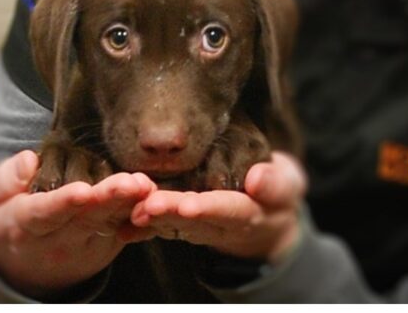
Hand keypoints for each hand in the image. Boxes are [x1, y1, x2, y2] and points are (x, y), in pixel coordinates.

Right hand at [0, 150, 155, 296]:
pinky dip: (141, 217)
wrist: (20, 264)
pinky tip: (156, 200)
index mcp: (24, 226)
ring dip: (129, 205)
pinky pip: (125, 230)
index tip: (82, 191)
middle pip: (85, 218)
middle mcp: (57, 240)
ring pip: (108, 223)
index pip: (44, 214)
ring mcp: (84, 245)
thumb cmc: (6, 218)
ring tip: (145, 186)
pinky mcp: (105, 244)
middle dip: (109, 199)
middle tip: (131, 183)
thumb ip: (6, 179)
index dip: (64, 203)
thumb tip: (29, 160)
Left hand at [129, 152, 306, 262]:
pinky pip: (161, 225)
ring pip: (171, 222)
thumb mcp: (286, 187)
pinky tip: (121, 226)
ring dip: (151, 217)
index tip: (189, 205)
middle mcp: (216, 222)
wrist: (264, 217)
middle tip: (148, 206)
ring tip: (131, 210)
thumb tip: (258, 179)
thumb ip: (276, 185)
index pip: (226, 209)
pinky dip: (142, 227)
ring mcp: (197, 224)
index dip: (208, 207)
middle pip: (191, 218)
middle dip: (169, 212)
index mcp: (245, 212)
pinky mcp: (182, 221)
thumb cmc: (276, 194)